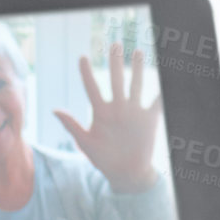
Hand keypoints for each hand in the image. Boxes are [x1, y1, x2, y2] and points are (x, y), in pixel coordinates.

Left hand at [54, 41, 162, 192]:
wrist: (126, 174)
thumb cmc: (103, 160)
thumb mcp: (86, 144)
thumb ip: (72, 126)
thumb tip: (54, 110)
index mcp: (101, 112)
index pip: (92, 88)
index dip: (86, 73)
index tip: (82, 57)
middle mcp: (117, 108)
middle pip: (115, 80)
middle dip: (115, 63)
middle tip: (114, 45)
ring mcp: (134, 112)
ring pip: (135, 85)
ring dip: (137, 69)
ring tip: (137, 52)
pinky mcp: (148, 119)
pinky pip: (156, 102)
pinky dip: (162, 92)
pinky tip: (165, 78)